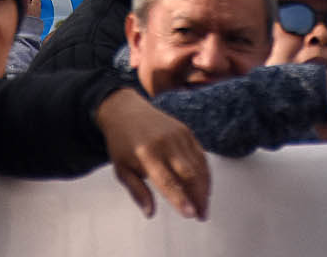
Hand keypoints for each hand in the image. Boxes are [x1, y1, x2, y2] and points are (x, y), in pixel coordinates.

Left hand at [93, 89, 210, 220]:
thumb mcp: (122, 169)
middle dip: (198, 197)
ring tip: (203, 206)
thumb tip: (150, 213)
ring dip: (204, 188)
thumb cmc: (122, 142)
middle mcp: (164, 143)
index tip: (190, 214)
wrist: (125, 111)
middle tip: (201, 215)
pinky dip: (205, 173)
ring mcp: (177, 135)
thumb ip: (137, 192)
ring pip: (198, 166)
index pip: (167, 181)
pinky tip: (204, 187)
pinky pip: (200, 155)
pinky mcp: (185, 131)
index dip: (180, 199)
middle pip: (189, 174)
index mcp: (146, 154)